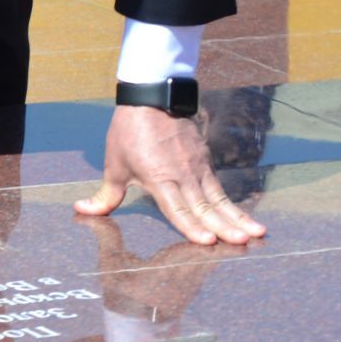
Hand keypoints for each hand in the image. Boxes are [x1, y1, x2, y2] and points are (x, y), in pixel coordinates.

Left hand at [76, 104, 268, 245]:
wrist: (151, 98)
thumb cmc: (128, 132)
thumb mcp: (113, 164)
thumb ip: (105, 194)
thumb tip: (82, 210)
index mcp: (159, 177)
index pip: (176, 208)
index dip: (190, 226)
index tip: (207, 241)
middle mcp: (182, 176)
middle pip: (205, 206)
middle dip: (224, 227)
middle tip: (242, 243)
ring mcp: (197, 168)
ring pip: (219, 199)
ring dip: (238, 218)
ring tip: (257, 234)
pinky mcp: (206, 162)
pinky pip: (221, 189)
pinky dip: (235, 206)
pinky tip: (249, 221)